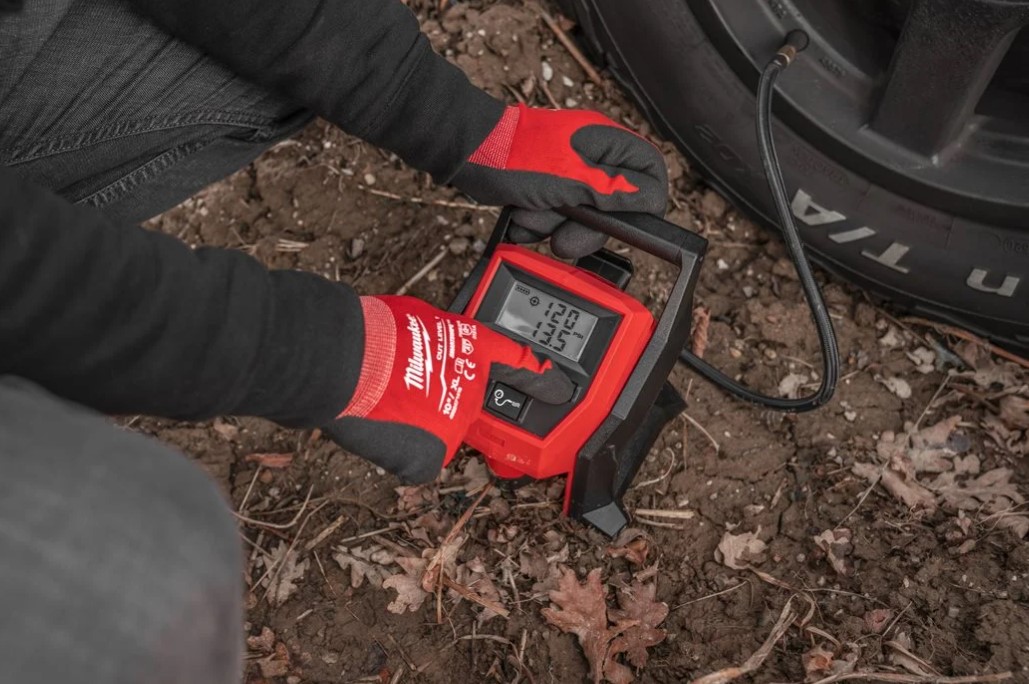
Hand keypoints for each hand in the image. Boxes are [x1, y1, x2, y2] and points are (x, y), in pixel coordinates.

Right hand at [324, 296, 572, 482]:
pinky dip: (401, 448)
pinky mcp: (430, 456)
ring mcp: (454, 425)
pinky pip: (418, 458)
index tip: (555, 386)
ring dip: (417, 423)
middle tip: (406, 387)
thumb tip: (431, 342)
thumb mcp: (421, 317)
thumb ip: (438, 335)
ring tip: (387, 404)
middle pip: (465, 404)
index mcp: (473, 347)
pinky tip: (382, 427)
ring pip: (438, 432)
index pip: (517, 363)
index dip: (540, 377)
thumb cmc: (376, 331)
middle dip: (440, 400)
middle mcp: (473, 388)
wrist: (349, 360)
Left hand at [452, 104, 667, 257]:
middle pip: (614, 207)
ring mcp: (569, 174)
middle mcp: (593, 157)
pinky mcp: (547, 189)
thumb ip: (614, 192)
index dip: (641, 205)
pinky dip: (538, 225)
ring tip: (531, 215)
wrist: (468, 155)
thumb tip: (650, 200)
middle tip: (563, 236)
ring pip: (581, 218)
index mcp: (608, 143)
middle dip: (584, 226)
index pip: (650, 176)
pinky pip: (555, 219)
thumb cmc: (515, 156)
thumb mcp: (572, 179)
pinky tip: (522, 217)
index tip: (618, 225)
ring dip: (554, 225)